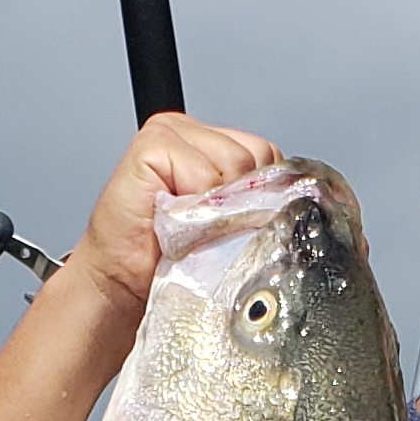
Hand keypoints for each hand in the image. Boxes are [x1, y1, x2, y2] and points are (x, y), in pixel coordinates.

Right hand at [64, 111, 285, 322]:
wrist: (126, 287)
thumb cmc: (174, 260)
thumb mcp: (231, 225)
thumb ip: (256, 200)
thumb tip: (294, 203)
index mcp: (217, 144)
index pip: (269, 157)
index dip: (259, 198)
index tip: (230, 227)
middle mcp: (195, 133)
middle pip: (258, 158)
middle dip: (241, 203)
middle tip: (206, 231)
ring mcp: (172, 133)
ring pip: (235, 164)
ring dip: (216, 209)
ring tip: (188, 228)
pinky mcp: (152, 146)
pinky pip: (201, 174)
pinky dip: (192, 208)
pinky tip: (171, 220)